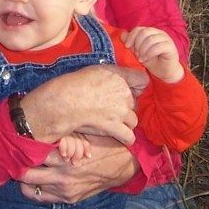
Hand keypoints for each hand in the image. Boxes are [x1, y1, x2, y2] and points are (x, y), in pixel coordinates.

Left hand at [19, 135, 137, 203]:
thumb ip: (63, 134)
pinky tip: (35, 179)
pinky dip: (35, 189)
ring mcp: (65, 191)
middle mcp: (62, 177)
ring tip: (23, 167)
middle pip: (26, 175)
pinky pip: (43, 198)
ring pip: (31, 190)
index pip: (33, 155)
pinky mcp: (70, 199)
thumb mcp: (84, 134)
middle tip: (15, 156)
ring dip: (25, 179)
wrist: (126, 163)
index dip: (21, 147)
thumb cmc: (104, 143)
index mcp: (65, 159)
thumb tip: (41, 126)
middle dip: (19, 165)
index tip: (15, 141)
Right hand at [21, 65, 139, 144]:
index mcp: (119, 76)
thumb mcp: (96, 71)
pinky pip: (130, 137)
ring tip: (112, 122)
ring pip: (133, 120)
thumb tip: (118, 80)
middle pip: (134, 103)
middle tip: (110, 108)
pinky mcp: (116, 127)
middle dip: (125, 107)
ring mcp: (121, 111)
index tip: (130, 90)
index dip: (137, 86)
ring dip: (125, 122)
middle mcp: (124, 93)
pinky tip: (118, 135)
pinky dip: (125, 138)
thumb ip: (112, 75)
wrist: (66, 101)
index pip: (142, 80)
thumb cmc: (75, 84)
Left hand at [124, 26, 184, 82]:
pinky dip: (149, 53)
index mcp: (152, 32)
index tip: (126, 46)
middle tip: (136, 54)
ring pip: (150, 39)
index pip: (139, 29)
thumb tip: (122, 34)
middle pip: (144, 32)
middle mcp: (160, 33)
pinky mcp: (171, 47)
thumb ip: (131, 43)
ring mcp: (166, 39)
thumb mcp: (138, 52)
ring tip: (140, 58)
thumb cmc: (152, 61)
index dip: (131, 36)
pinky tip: (146, 59)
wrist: (165, 73)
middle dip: (137, 44)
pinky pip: (157, 47)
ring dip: (142, 50)